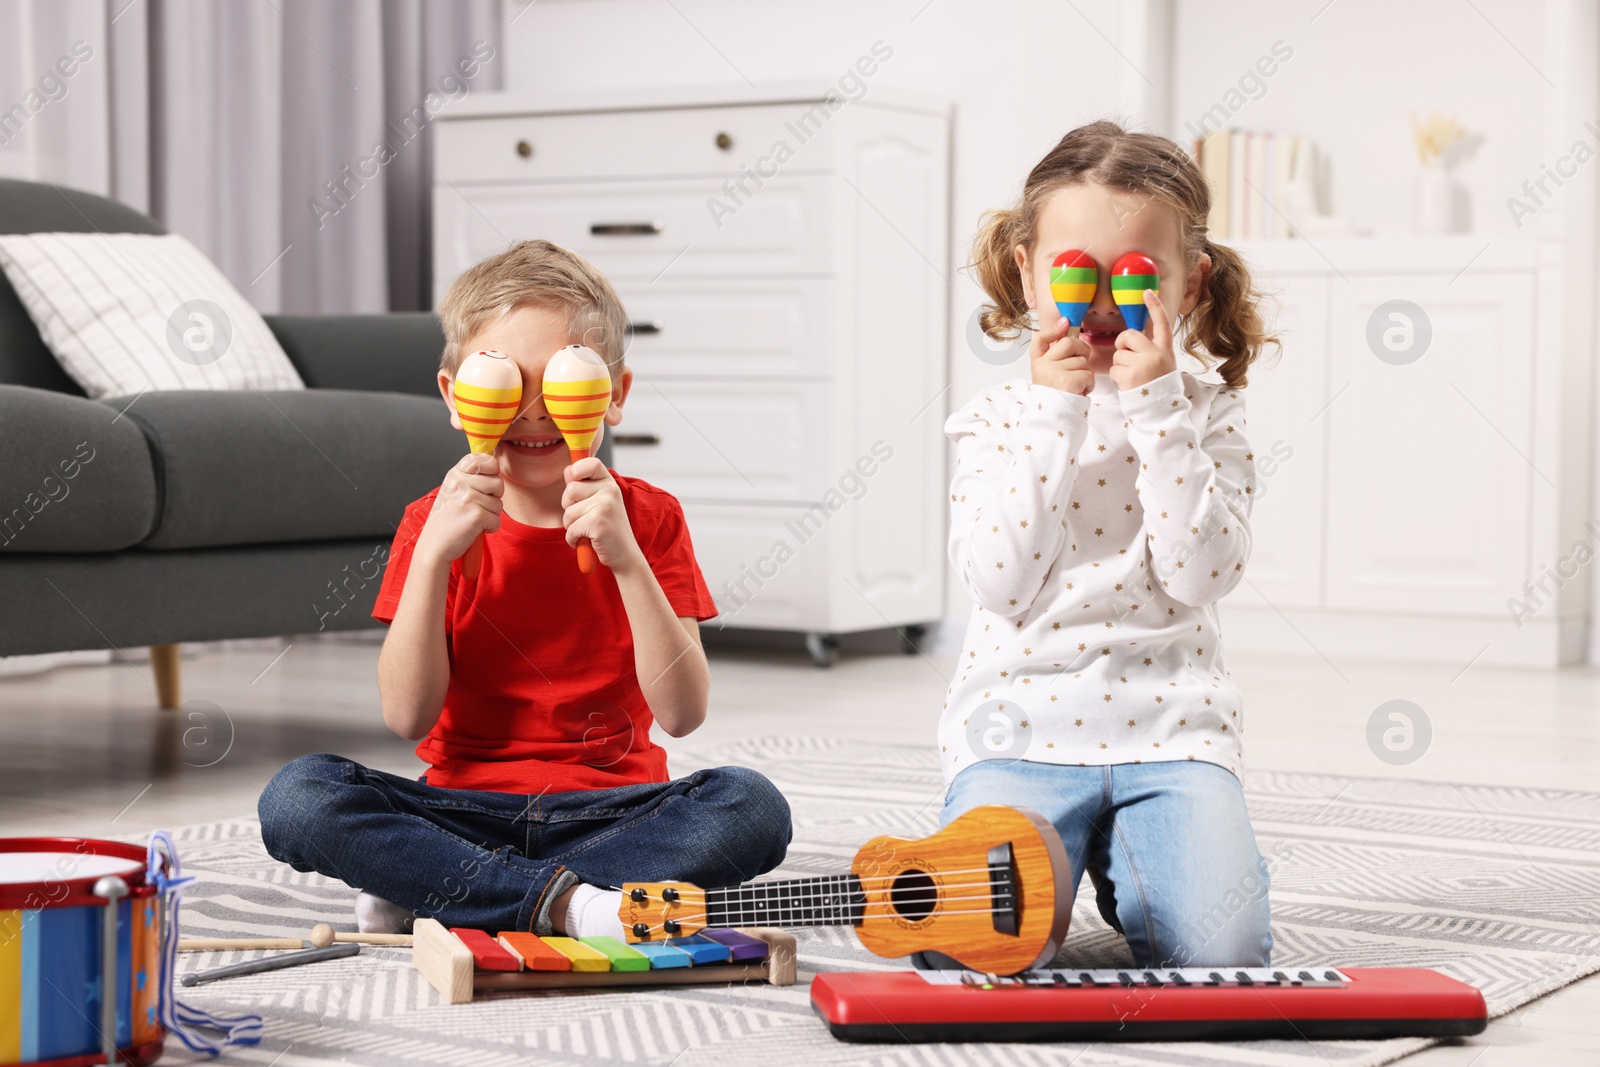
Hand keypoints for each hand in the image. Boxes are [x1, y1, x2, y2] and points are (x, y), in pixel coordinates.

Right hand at [417, 452, 502, 563]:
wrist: (434, 545)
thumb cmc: (446, 519)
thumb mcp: (453, 489)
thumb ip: (472, 476)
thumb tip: (494, 464)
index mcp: (456, 473)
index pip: (485, 459)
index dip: (491, 470)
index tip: (484, 481)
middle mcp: (462, 483)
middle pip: (498, 482)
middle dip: (493, 497)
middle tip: (475, 506)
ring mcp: (469, 498)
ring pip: (499, 504)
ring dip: (490, 515)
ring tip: (471, 518)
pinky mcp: (476, 515)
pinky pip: (497, 520)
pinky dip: (489, 528)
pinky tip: (473, 529)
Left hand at [562, 457, 644, 571]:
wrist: (624, 554)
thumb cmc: (608, 529)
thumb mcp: (600, 502)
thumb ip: (584, 486)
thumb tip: (567, 470)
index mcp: (609, 483)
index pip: (590, 463)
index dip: (576, 470)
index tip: (575, 481)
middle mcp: (609, 491)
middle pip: (570, 490)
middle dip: (569, 508)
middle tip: (584, 518)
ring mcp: (605, 506)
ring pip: (568, 512)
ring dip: (571, 527)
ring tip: (587, 531)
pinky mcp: (598, 522)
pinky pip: (571, 529)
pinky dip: (573, 540)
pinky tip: (587, 541)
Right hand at [1029, 315, 1093, 396]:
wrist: (1054, 420)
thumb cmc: (1056, 397)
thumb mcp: (1049, 375)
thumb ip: (1056, 354)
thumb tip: (1065, 323)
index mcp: (1037, 363)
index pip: (1040, 338)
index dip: (1054, 329)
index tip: (1065, 323)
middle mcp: (1043, 365)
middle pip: (1069, 343)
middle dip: (1082, 352)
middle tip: (1080, 367)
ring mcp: (1054, 372)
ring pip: (1082, 361)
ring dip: (1086, 374)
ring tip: (1077, 386)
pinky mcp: (1067, 381)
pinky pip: (1087, 374)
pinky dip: (1089, 384)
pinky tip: (1080, 391)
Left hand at [1110, 290, 1176, 391]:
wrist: (1160, 410)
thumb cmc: (1159, 386)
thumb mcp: (1164, 364)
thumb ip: (1151, 350)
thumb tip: (1129, 339)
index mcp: (1165, 349)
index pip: (1161, 323)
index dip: (1154, 306)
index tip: (1147, 292)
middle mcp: (1155, 353)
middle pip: (1128, 335)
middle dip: (1122, 345)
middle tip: (1129, 359)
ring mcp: (1143, 364)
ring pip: (1118, 355)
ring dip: (1120, 366)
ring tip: (1133, 377)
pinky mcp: (1130, 375)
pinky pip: (1113, 369)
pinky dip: (1117, 377)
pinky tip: (1128, 384)